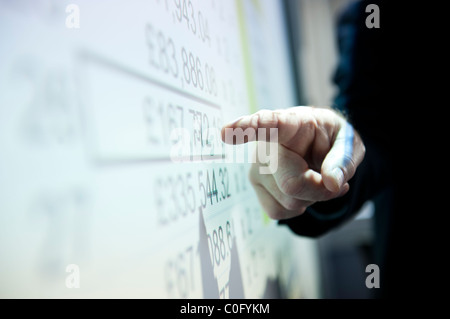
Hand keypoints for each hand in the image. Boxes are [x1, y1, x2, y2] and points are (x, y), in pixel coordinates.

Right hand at [221, 107, 364, 219]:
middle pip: (292, 183)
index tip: (226, 133)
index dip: (247, 129)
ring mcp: (257, 167)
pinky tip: (302, 190)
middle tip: (334, 181)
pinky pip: (277, 212)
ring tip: (314, 178)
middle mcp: (266, 145)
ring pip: (288, 201)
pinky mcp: (255, 185)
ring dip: (311, 198)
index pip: (268, 125)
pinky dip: (297, 208)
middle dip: (319, 190)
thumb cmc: (331, 139)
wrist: (319, 144)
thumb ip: (343, 159)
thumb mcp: (348, 142)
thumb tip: (332, 184)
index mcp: (291, 123)